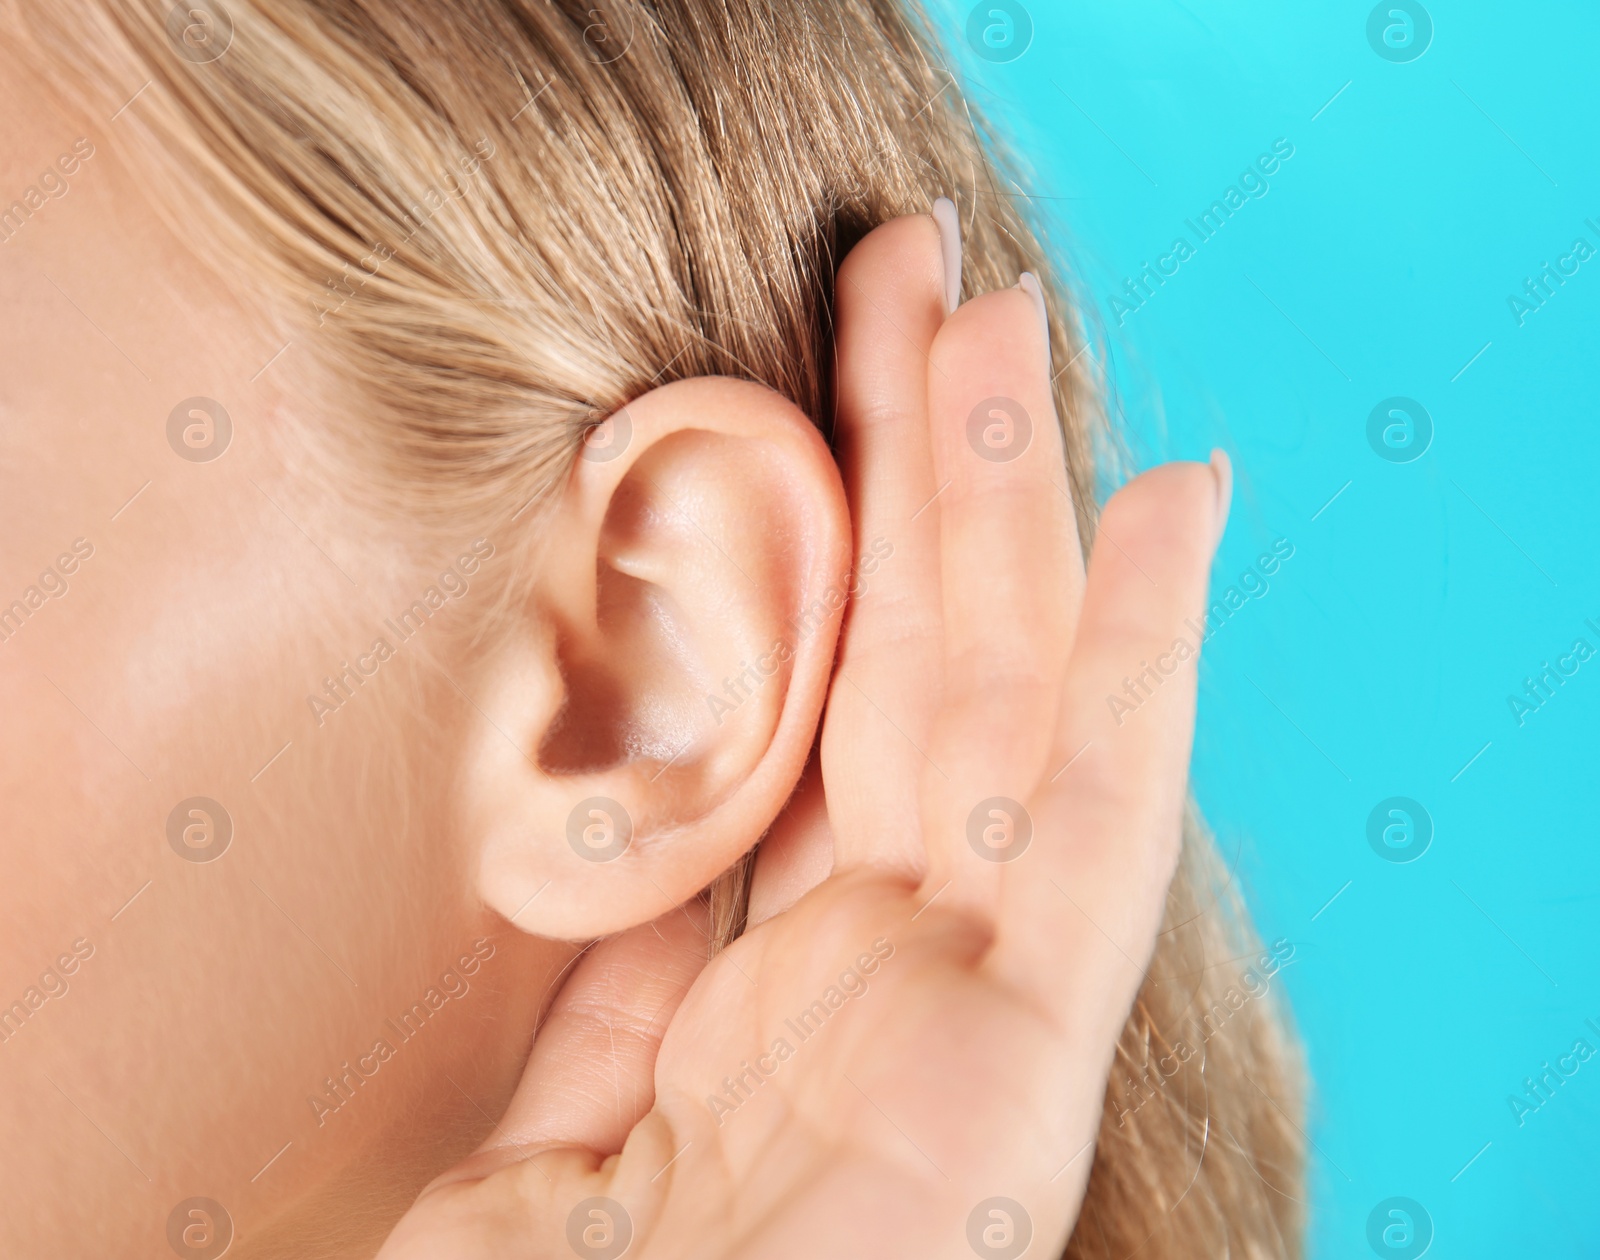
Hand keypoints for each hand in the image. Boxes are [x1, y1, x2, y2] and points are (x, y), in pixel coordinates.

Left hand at [377, 209, 1226, 1259]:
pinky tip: (1165, 514)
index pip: (805, 722)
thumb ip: (622, 958)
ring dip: (1005, 494)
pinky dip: (1147, 663)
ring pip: (996, 697)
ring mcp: (966, 1010)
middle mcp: (885, 976)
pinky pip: (1102, 829)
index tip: (815, 399)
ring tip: (1006, 317)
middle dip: (910, 464)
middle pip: (899, 667)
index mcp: (774, 992)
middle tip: (915, 274)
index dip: (820, 554)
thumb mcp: (558, 1123)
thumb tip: (640, 783)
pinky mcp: (1026, 1070)